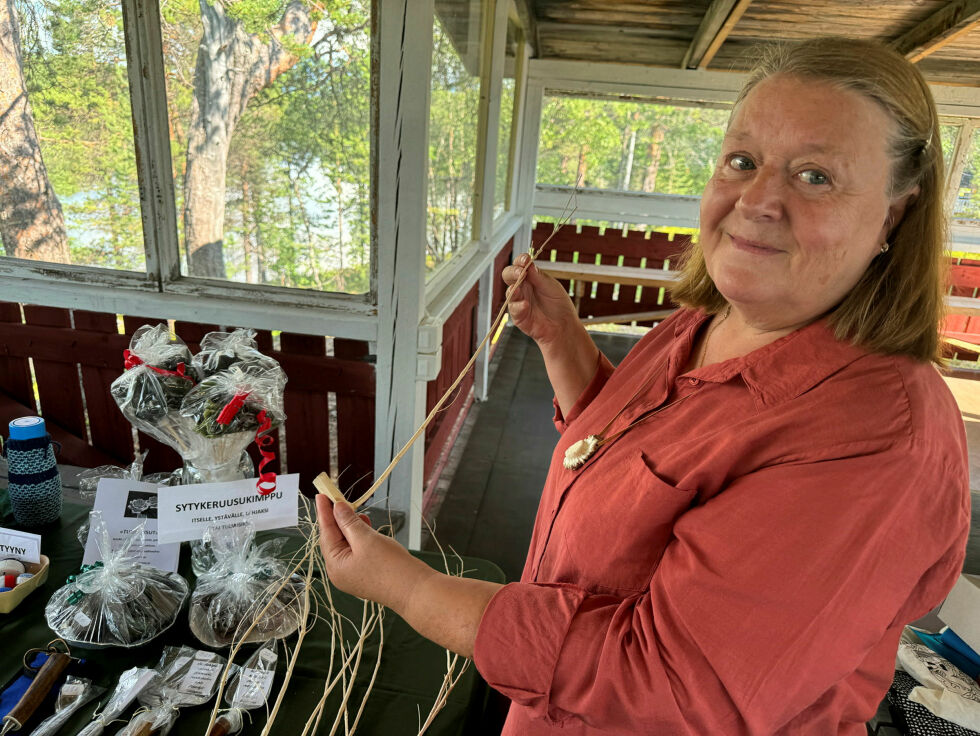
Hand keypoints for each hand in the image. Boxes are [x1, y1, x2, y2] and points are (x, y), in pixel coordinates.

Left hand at [315, 495, 433, 610]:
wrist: (415, 590)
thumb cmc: (390, 566)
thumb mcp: (366, 539)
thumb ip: (349, 522)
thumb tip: (337, 508)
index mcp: (335, 565)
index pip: (326, 533)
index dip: (324, 512)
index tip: (321, 494)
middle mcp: (340, 572)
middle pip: (334, 539)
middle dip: (338, 519)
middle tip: (339, 498)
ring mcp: (353, 575)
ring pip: (346, 545)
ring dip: (350, 527)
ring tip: (357, 512)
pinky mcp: (365, 574)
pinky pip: (356, 551)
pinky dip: (359, 537)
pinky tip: (365, 527)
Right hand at [501, 253, 579, 345]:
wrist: (563, 326)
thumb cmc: (559, 305)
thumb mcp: (551, 286)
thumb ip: (538, 276)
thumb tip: (528, 263)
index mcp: (530, 278)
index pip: (520, 265)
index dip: (520, 261)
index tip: (525, 260)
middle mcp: (523, 288)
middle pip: (509, 276)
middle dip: (512, 272)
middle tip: (520, 273)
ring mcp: (519, 301)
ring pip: (509, 292)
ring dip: (513, 289)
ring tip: (518, 289)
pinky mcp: (518, 316)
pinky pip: (513, 309)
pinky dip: (518, 306)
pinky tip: (525, 305)